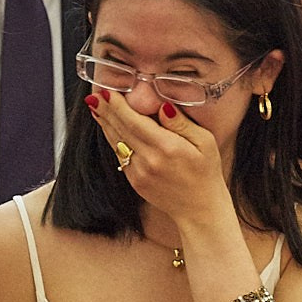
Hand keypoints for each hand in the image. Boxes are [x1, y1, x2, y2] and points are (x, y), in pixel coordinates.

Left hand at [85, 91, 231, 230]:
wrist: (200, 209)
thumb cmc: (206, 174)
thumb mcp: (206, 143)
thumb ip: (182, 123)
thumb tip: (162, 106)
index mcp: (167, 148)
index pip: (134, 121)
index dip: (118, 105)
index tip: (108, 91)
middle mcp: (149, 160)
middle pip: (120, 129)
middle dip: (106, 110)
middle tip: (95, 94)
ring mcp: (139, 172)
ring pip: (116, 142)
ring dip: (105, 123)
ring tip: (96, 106)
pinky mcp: (135, 181)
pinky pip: (120, 156)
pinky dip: (113, 139)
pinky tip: (110, 128)